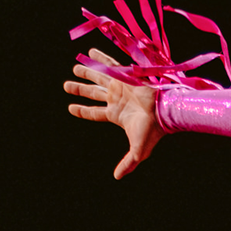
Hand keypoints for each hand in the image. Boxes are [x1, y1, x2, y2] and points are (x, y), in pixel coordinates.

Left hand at [64, 49, 164, 179]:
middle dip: (80, 89)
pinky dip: (100, 58)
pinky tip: (90, 52)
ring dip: (86, 73)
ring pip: (99, 78)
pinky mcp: (125, 76)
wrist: (164, 113)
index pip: (95, 113)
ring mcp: (120, 86)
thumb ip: (127, 164)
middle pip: (93, 93)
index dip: (82, 110)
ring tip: (74, 68)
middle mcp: (116, 99)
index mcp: (117, 115)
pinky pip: (110, 64)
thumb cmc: (152, 131)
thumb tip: (117, 178)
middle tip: (66, 85)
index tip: (70, 107)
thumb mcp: (137, 152)